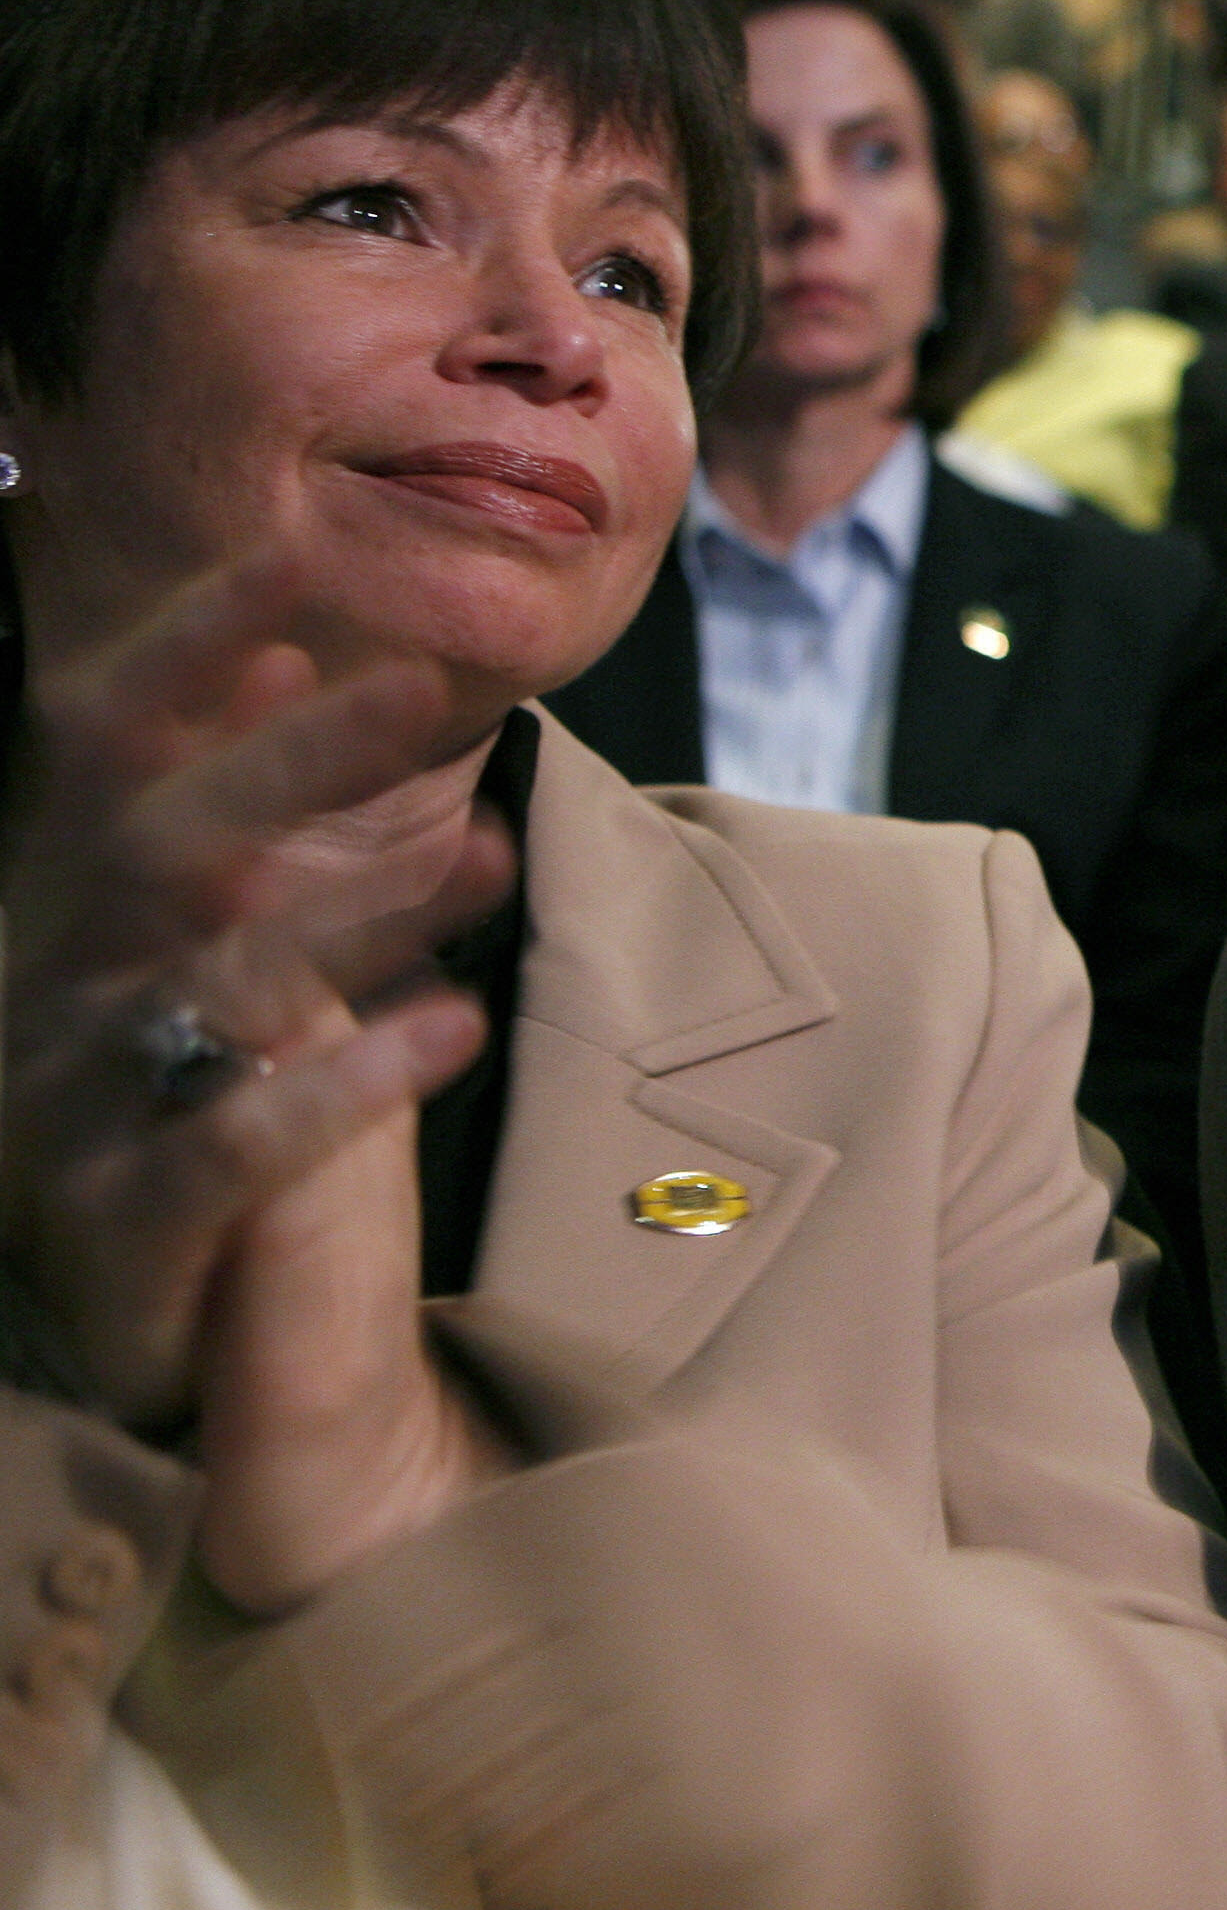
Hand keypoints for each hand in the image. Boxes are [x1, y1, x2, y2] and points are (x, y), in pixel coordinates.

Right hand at [4, 560, 508, 1600]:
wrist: (134, 1348)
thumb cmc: (175, 1109)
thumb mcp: (194, 953)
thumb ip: (226, 814)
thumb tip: (276, 656)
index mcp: (69, 918)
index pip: (101, 755)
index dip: (181, 654)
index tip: (288, 561)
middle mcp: (55, 996)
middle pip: (167, 848)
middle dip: (293, 759)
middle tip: (425, 681)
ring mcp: (75, 1113)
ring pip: (216, 989)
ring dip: (359, 909)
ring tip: (489, 849)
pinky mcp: (128, 1230)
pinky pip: (233, 1146)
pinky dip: (345, 1081)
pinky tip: (451, 1027)